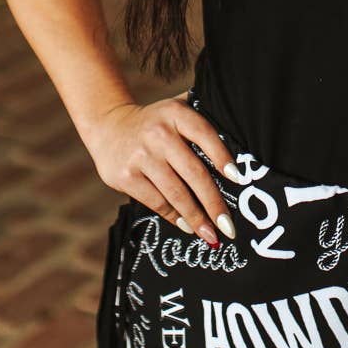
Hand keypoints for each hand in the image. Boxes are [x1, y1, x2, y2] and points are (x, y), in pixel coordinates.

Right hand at [89, 90, 239, 248]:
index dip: (223, 157)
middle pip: (194, 173)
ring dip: (196, 218)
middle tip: (229, 226)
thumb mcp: (177, 111)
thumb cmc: (156, 124)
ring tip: (211, 235)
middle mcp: (158, 133)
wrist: (108, 125)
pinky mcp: (126, 176)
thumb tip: (240, 153)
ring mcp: (140, 156)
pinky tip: (187, 226)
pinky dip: (174, 216)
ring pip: (176, 193)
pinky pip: (157, 201)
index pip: (205, 135)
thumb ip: (202, 124)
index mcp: (176, 114)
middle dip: (214, 203)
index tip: (239, 180)